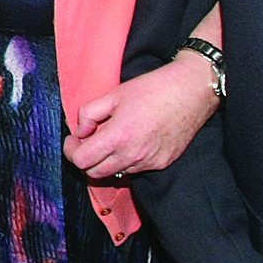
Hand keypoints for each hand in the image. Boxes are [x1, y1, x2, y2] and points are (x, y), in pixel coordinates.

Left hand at [65, 50, 218, 178]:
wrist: (191, 91)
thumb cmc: (152, 89)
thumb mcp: (113, 95)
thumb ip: (89, 114)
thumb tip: (80, 132)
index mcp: (118, 137)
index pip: (82, 161)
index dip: (71, 151)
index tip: (73, 140)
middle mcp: (133, 155)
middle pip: (95, 173)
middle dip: (86, 159)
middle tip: (88, 141)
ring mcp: (149, 162)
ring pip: (116, 173)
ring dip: (107, 161)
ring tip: (113, 138)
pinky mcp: (163, 163)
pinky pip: (136, 169)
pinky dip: (127, 160)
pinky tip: (133, 141)